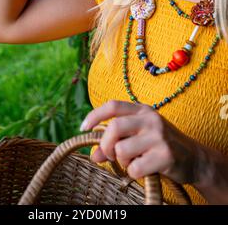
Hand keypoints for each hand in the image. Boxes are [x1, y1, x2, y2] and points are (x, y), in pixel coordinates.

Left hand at [80, 100, 200, 184]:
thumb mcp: (138, 137)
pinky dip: (133, 173)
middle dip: (106, 145)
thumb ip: (116, 142)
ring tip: (131, 162)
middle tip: (111, 155)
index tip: (83, 127)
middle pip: (114, 127)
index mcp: (142, 110)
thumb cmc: (159, 145)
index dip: (94, 115)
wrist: (194, 158)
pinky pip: (135, 168)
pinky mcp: (165, 155)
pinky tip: (144, 170)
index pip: (113, 106)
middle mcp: (150, 119)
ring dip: (121, 162)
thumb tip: (93, 156)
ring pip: (122, 149)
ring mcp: (158, 136)